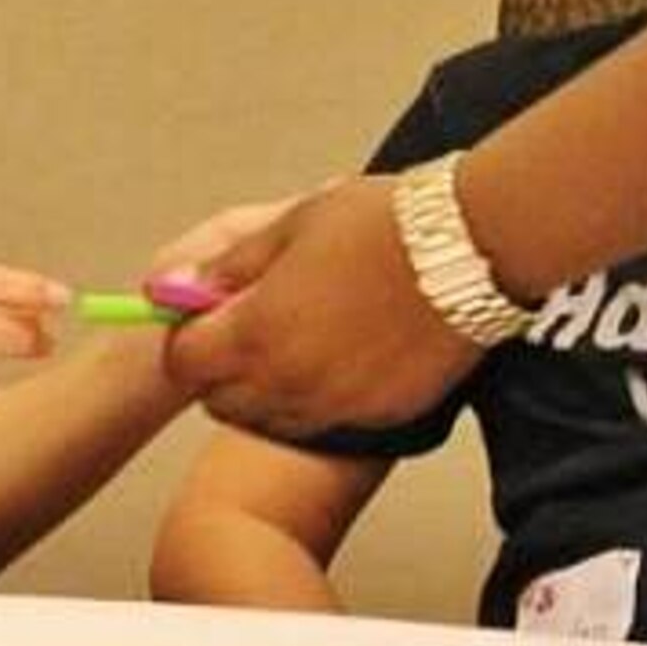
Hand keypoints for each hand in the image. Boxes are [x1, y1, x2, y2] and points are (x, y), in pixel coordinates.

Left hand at [158, 177, 483, 436]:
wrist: (470, 248)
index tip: (198, 317)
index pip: (182, 363)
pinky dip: (315, 398)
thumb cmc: (378, 225)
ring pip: (271, 418)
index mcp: (255, 332)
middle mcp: (290, 381)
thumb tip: (175, 286)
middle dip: (218, 370)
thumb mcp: (287, 227)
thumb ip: (228, 268)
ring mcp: (338, 404)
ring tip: (292, 339)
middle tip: (241, 328)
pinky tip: (337, 355)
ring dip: (263, 390)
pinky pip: (326, 420)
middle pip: (221, 400)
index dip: (184, 339)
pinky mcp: (382, 414)